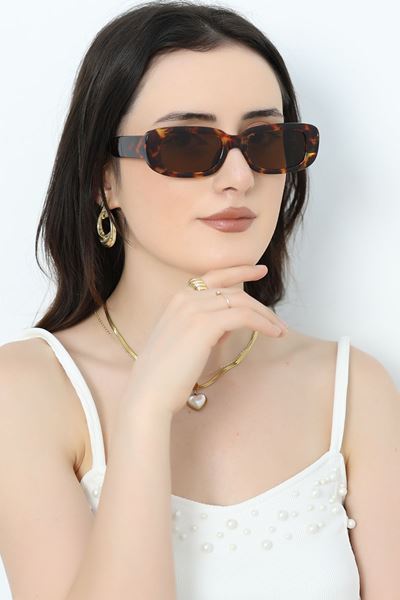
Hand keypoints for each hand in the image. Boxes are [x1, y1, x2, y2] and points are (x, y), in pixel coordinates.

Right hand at [129, 265, 286, 416]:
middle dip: (259, 304)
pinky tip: (273, 333)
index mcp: (178, 299)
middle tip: (277, 318)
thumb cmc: (166, 374)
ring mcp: (194, 309)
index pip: (214, 276)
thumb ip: (204, 327)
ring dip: (265, 315)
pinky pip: (244, 316)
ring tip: (279, 330)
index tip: (259, 269)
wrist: (149, 392)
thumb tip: (227, 324)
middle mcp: (186, 298)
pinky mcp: (205, 324)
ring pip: (242, 302)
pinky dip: (263, 323)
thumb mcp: (184, 341)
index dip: (240, 270)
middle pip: (233, 291)